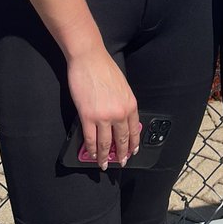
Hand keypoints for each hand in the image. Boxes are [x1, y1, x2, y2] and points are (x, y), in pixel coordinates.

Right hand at [67, 49, 139, 170]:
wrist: (89, 58)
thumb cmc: (104, 68)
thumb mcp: (122, 87)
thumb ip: (123, 104)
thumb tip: (120, 120)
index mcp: (130, 104)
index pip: (134, 130)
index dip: (133, 144)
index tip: (132, 152)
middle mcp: (120, 113)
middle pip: (122, 140)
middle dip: (121, 154)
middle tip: (120, 163)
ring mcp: (104, 117)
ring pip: (106, 144)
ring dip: (105, 157)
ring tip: (104, 164)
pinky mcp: (88, 117)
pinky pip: (91, 139)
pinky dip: (92, 150)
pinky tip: (92, 155)